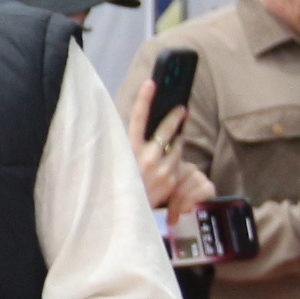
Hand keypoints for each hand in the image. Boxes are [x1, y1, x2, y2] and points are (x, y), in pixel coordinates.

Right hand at [123, 84, 212, 217]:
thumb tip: (143, 130)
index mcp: (128, 149)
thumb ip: (128, 146)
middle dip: (176, 116)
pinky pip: (178, 164)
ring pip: (177, 146)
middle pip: (166, 129)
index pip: (137, 118)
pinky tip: (172, 160)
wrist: (122, 216)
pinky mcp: (172, 180)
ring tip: (178, 133)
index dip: (144, 99)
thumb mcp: (117, 162)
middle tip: (183, 107)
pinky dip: (176, 159)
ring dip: (178, 139)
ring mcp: (162, 169)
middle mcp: (146, 157)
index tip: (152, 83)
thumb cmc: (116, 185)